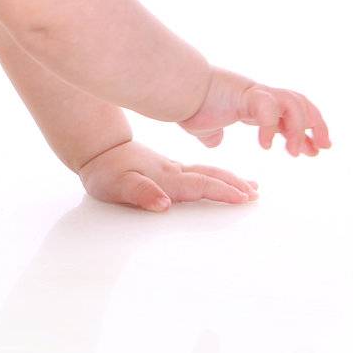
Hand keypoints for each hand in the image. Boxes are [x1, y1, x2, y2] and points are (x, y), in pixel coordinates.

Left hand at [77, 139, 257, 212]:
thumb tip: (163, 204)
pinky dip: (216, 176)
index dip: (221, 191)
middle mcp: (172, 171)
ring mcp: (172, 168)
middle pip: (209, 177)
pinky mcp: (168, 168)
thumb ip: (139, 192)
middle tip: (256, 195)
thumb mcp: (114, 185)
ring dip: (230, 180)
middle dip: (234, 185)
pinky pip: (199, 172)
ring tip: (252, 188)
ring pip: (207, 173)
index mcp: (164, 177)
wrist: (97, 148)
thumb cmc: (104, 172)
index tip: (243, 197)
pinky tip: (223, 179)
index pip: (198, 185)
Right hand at [177, 66, 331, 155]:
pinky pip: (269, 108)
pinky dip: (271, 126)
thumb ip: (214, 135)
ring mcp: (255, 91)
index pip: (290, 115)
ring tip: (295, 152)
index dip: (305, 132)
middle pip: (301, 103)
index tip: (315, 151)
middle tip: (322, 148)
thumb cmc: (187, 106)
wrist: (176, 90)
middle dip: (317, 125)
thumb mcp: (204, 127)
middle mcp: (259, 95)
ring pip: (294, 103)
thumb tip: (214, 141)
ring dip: (300, 129)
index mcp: (254, 103)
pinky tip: (265, 144)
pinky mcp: (247, 92)